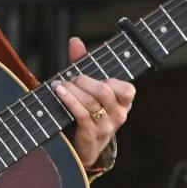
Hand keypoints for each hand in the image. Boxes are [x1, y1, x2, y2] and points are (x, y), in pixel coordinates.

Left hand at [53, 37, 134, 169]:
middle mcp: (119, 115)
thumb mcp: (90, 87)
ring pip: (90, 102)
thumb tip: (75, 40)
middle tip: (72, 78)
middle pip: (104, 91)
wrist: (85, 146)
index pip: (127, 89)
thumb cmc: (89, 110)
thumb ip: (84, 63)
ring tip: (60, 84)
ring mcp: (106, 127)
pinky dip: (68, 99)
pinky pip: (80, 114)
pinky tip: (59, 91)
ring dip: (72, 89)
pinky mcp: (90, 134)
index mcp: (124, 103)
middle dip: (85, 80)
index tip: (94, 75)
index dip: (110, 80)